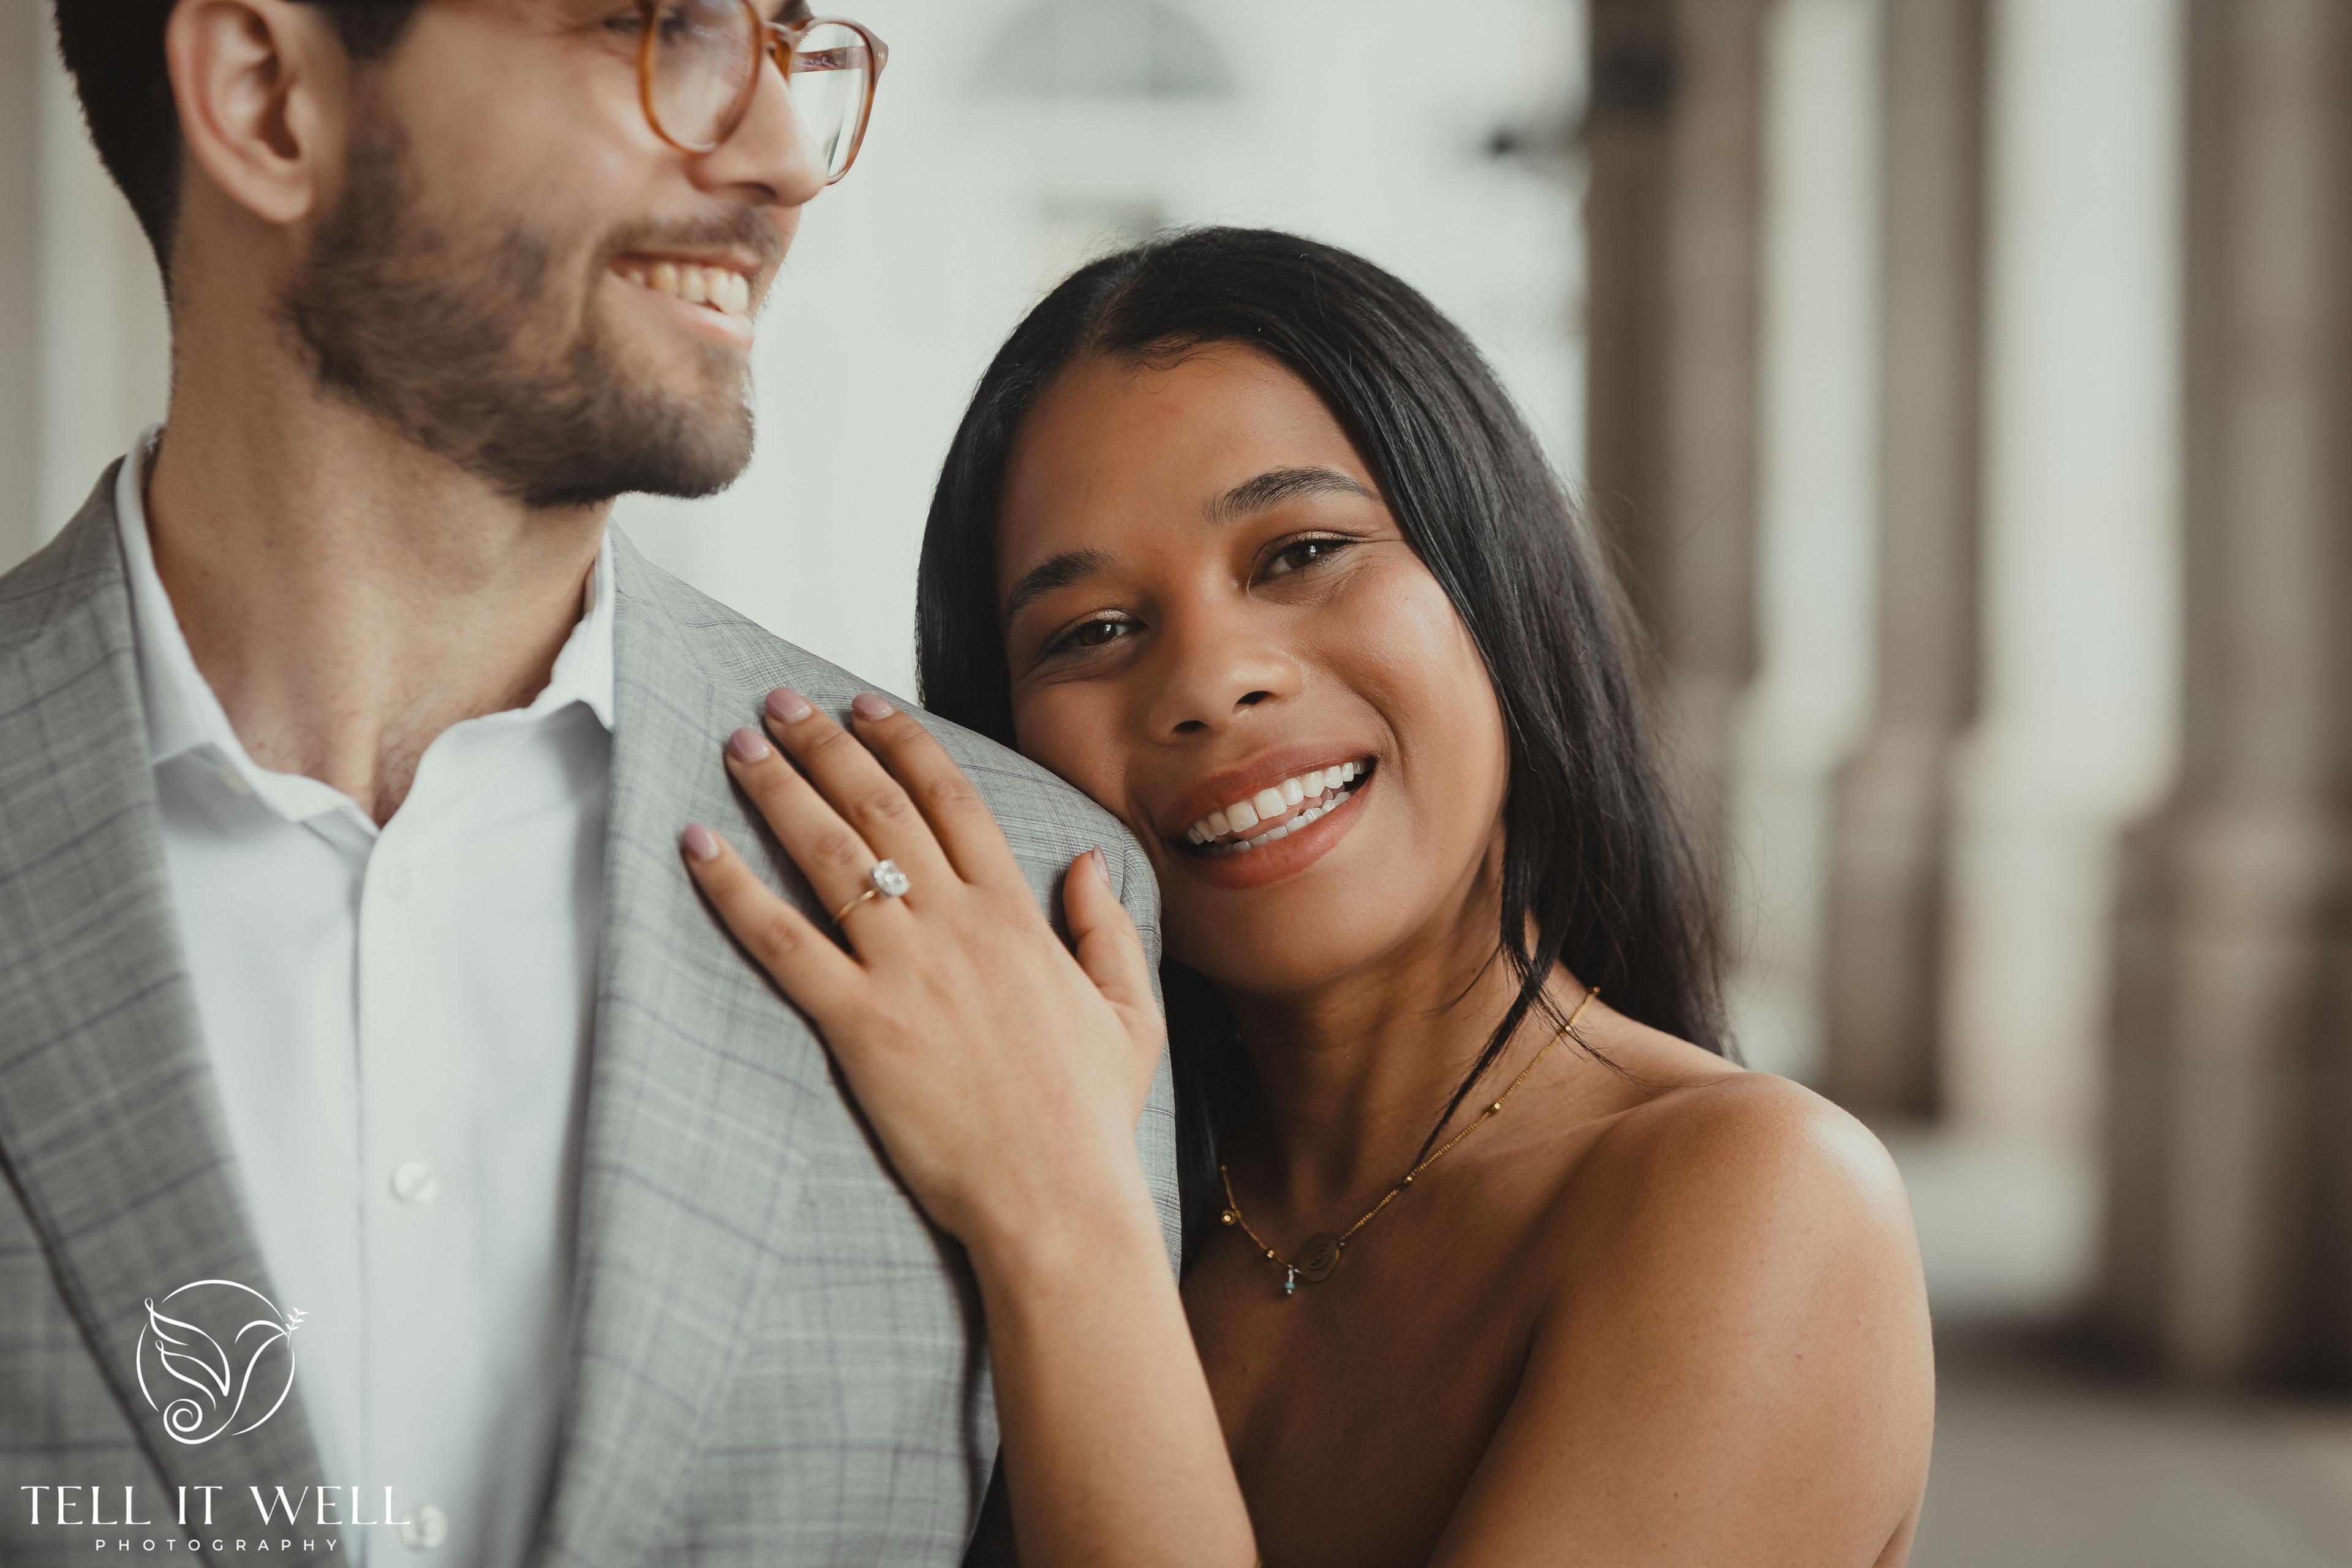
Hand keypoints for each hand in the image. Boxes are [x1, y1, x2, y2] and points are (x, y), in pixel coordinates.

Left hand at [678, 688, 1165, 1253]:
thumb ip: (1106, 930)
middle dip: (822, 744)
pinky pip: (782, 942)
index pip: (951, 799)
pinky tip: (696, 847)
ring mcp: (905, 971)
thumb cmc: (1089, 1118)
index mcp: (1016, 916)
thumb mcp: (1131, 1013)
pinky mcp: (858, 1025)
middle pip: (879, 806)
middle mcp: (957, 925)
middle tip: (776, 705)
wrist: (1057, 1199)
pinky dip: (733, 889)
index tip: (864, 705)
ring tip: (737, 747)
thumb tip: (1084, 863)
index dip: (902, 741)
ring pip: (829, 853)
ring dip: (777, 789)